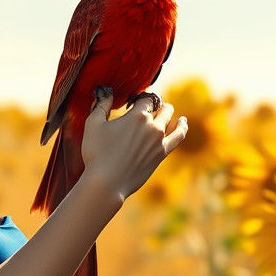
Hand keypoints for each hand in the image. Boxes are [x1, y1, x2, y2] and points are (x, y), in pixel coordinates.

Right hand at [81, 87, 187, 201]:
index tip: (133, 103)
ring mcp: (160, 140)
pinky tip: (182, 122)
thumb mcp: (93, 125)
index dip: (140, 99)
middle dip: (155, 105)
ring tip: (166, 110)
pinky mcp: (162, 153)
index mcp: (137, 115)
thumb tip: (106, 92)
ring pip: (171, 118)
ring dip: (168, 112)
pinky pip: (179, 135)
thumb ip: (101, 106)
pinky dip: (182, 127)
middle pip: (160, 107)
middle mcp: (152, 125)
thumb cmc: (96, 154)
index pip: (146, 99)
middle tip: (147, 108)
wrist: (107, 182)